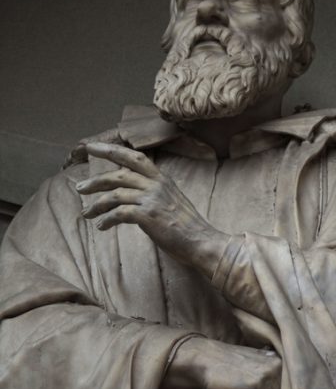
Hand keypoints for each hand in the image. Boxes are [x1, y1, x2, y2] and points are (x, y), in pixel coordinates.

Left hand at [76, 142, 229, 276]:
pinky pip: (119, 213)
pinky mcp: (148, 215)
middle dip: (95, 180)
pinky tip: (102, 226)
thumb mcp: (172, 200)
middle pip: (119, 173)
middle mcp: (156, 184)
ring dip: (96, 204)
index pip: (134, 157)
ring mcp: (152, 198)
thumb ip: (154, 193)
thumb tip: (133, 195)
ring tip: (86, 213)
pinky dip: (107, 219)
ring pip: (115, 194)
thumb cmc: (187, 226)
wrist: (202, 242)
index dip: (111, 150)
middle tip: (79, 187)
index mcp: (162, 178)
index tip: (92, 147)